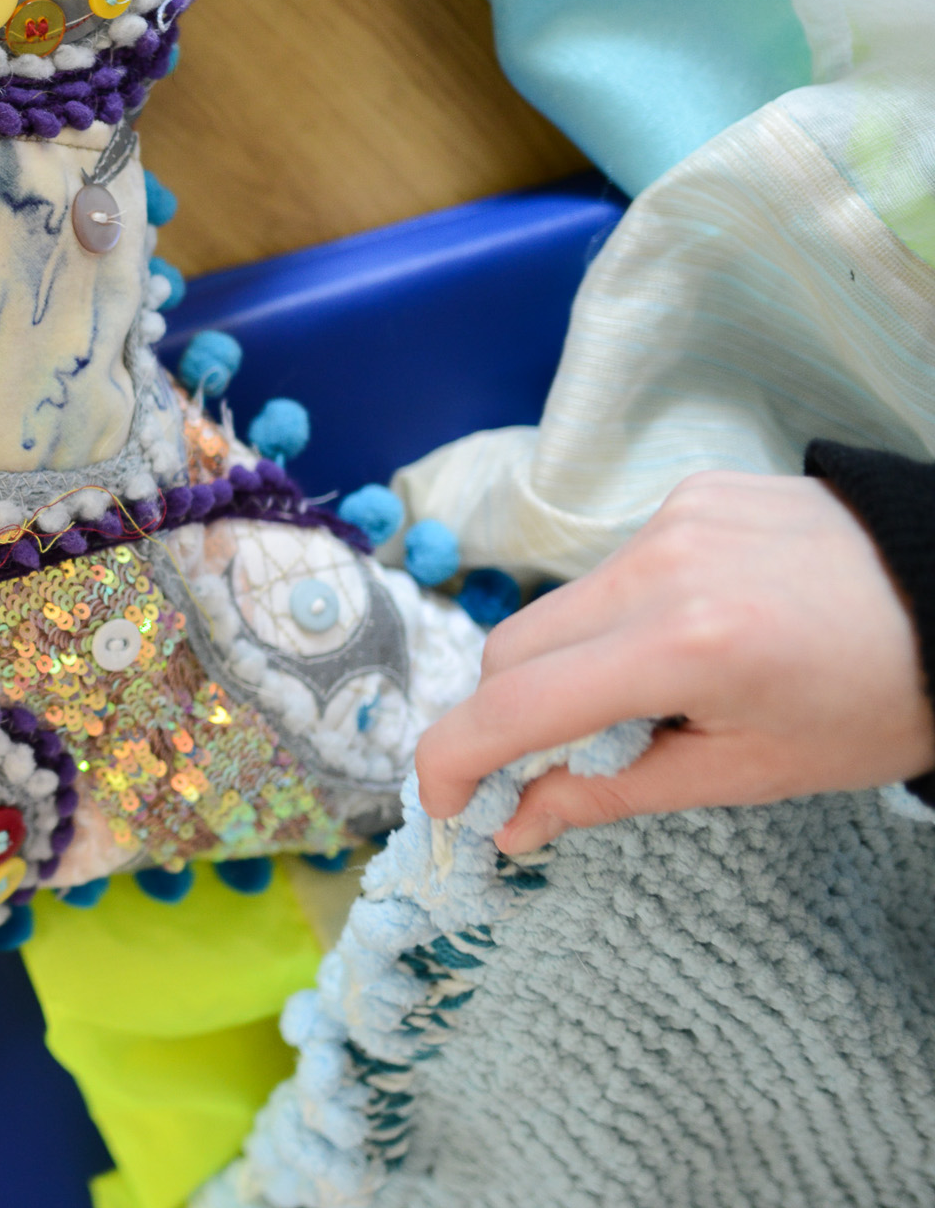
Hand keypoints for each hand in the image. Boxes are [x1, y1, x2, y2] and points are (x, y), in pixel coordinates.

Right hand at [414, 470, 934, 851]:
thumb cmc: (872, 706)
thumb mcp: (749, 772)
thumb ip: (612, 793)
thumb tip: (515, 826)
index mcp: (684, 647)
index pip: (516, 703)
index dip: (455, 759)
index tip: (445, 804)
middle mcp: (661, 565)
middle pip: (513, 646)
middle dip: (510, 713)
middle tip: (555, 763)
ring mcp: (672, 516)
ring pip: (561, 607)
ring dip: (571, 663)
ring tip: (652, 695)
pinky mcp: (689, 492)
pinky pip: (612, 568)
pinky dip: (621, 617)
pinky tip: (692, 634)